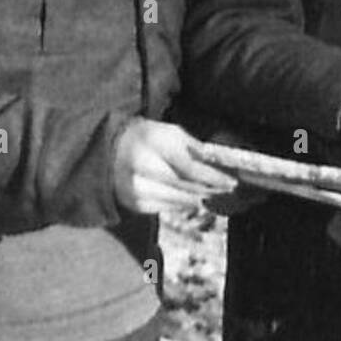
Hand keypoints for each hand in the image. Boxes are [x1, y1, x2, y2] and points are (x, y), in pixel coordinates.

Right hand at [113, 118, 239, 213]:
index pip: (190, 166)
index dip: (213, 177)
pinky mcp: (134, 203)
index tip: (231, 181)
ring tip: (215, 195)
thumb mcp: (171, 132)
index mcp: (153, 142)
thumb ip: (195, 148)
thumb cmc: (148, 138)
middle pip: (185, 186)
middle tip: (228, 190)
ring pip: (178, 200)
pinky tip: (193, 199)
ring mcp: (135, 187)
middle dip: (210, 189)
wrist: (110, 149)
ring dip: (200, 199)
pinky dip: (182, 204)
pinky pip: (166, 208)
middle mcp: (141, 166)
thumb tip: (220, 164)